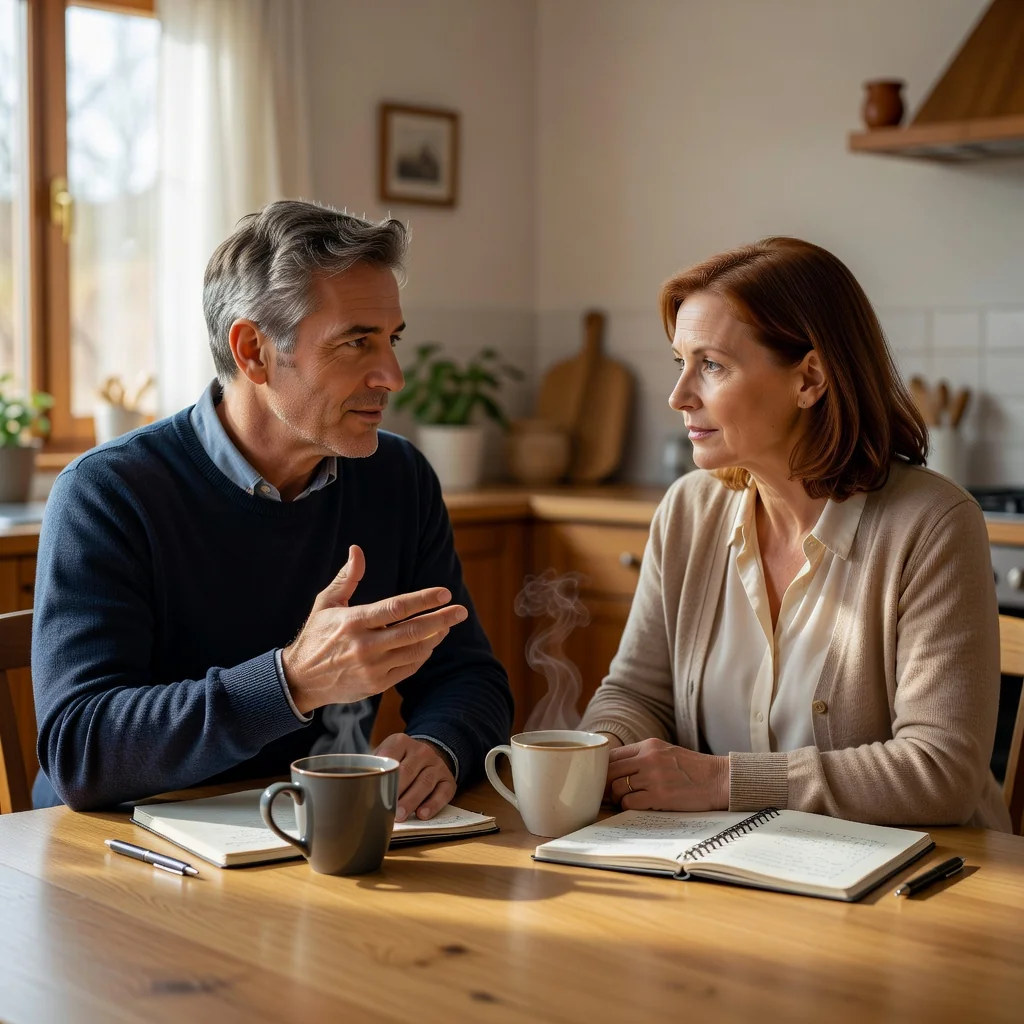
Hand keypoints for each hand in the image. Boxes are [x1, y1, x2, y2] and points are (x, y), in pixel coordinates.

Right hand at [281, 545, 467, 713]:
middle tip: (461, 611)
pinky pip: (408, 668)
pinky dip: (422, 655)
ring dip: (434, 638)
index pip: (397, 608)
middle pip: (413, 631)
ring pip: (414, 651)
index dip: (424, 599)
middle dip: (441, 619)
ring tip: (446, 626)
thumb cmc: (316, 635)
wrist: (300, 680)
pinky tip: (428, 644)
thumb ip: (347, 578)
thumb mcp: (326, 603)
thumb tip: (357, 550)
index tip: (444, 593)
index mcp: (354, 621)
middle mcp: (365, 645)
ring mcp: (372, 667)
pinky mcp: (376, 684)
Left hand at [374, 733, 455, 821]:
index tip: (375, 789)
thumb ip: (374, 765)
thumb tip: (358, 781)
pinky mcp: (448, 780)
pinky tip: (422, 814)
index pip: (391, 756)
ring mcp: (437, 765)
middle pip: (408, 772)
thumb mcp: (387, 754)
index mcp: (401, 742)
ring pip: (425, 783)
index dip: (383, 774)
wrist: (429, 756)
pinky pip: (443, 793)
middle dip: (397, 791)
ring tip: (400, 815)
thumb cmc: (400, 760)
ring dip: (411, 801)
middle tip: (387, 808)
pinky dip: (433, 805)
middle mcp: (421, 751)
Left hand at [606, 738, 728, 811]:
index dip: (602, 769)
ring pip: (617, 788)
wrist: (719, 780)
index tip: (602, 779)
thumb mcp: (666, 753)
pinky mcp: (660, 795)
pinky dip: (628, 807)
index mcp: (648, 746)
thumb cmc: (693, 769)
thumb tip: (615, 770)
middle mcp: (648, 758)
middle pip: (610, 771)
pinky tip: (638, 806)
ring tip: (625, 801)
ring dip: (618, 798)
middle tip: (607, 795)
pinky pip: (630, 803)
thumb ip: (643, 757)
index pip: (612, 755)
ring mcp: (653, 777)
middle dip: (605, 785)